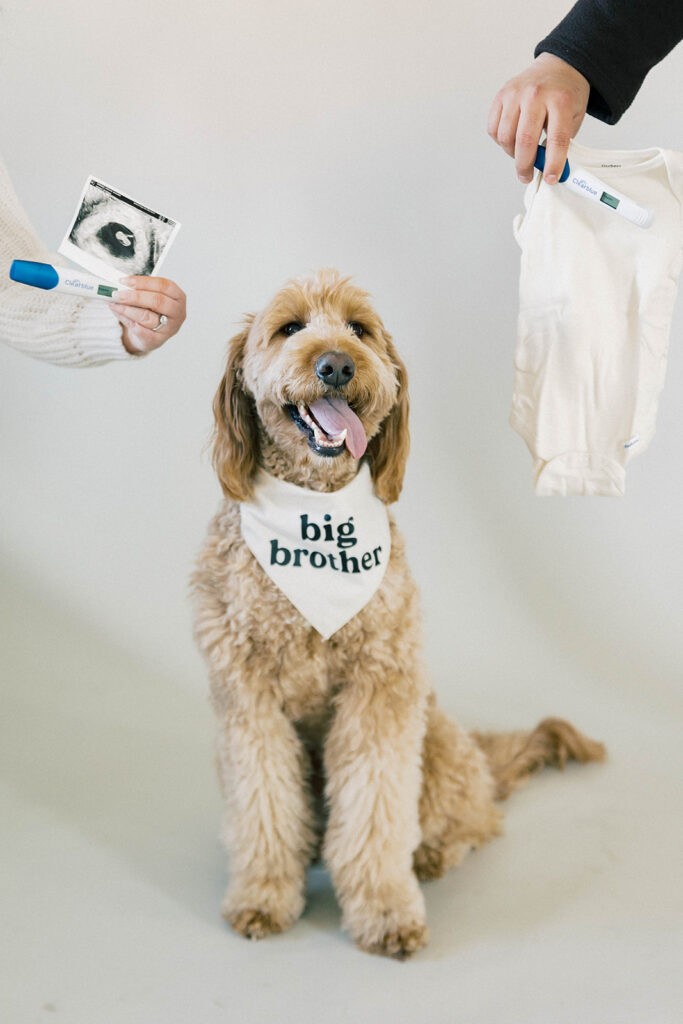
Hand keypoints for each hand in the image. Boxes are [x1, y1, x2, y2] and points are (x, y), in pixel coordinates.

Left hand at [108, 276, 186, 354]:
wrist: (149, 334)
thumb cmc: (151, 312)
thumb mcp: (148, 297)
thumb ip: (137, 290)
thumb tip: (120, 285)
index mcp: (178, 296)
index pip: (163, 285)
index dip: (143, 282)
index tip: (125, 281)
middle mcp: (177, 312)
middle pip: (157, 301)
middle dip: (135, 297)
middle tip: (118, 294)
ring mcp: (170, 328)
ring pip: (148, 317)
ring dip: (128, 310)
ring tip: (115, 305)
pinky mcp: (158, 341)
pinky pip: (142, 332)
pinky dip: (129, 322)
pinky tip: (120, 315)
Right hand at [487, 53, 589, 183]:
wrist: (559, 65)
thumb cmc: (566, 94)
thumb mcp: (574, 116)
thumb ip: (562, 142)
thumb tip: (548, 169)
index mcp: (560, 100)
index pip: (556, 139)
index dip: (553, 164)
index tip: (551, 178)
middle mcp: (536, 95)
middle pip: (524, 141)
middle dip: (524, 166)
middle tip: (527, 176)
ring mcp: (516, 94)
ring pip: (505, 137)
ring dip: (511, 154)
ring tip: (520, 155)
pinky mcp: (501, 95)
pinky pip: (493, 128)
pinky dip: (500, 141)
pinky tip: (511, 140)